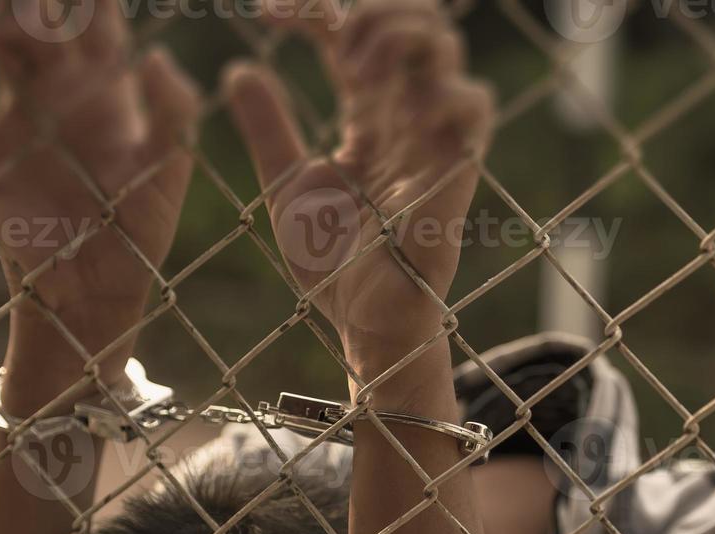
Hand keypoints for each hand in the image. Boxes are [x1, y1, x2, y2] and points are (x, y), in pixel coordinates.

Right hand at [0, 0, 199, 401]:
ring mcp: (20, 119)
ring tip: (0, 39)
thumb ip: (172, 113)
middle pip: (41, 22)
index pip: (98, 21)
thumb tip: (156, 55)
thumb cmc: (140, 236)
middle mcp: (62, 95)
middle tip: (35, 12)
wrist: (92, 295)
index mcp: (109, 93)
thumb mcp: (167, 173)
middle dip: (35, 3)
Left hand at [225, 0, 492, 384]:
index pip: (353, 31)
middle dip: (370, 8)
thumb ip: (269, 127)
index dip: (317, 8)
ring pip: (443, 46)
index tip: (267, 10)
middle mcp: (405, 116)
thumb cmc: (336, 265)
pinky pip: (472, 107)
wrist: (362, 322)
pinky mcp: (452, 170)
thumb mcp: (287, 185)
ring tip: (353, 67)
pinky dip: (440, 89)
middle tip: (326, 32)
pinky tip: (393, 108)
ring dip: (396, 36)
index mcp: (368, 115)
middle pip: (413, 19)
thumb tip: (241, 68)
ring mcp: (433, 138)